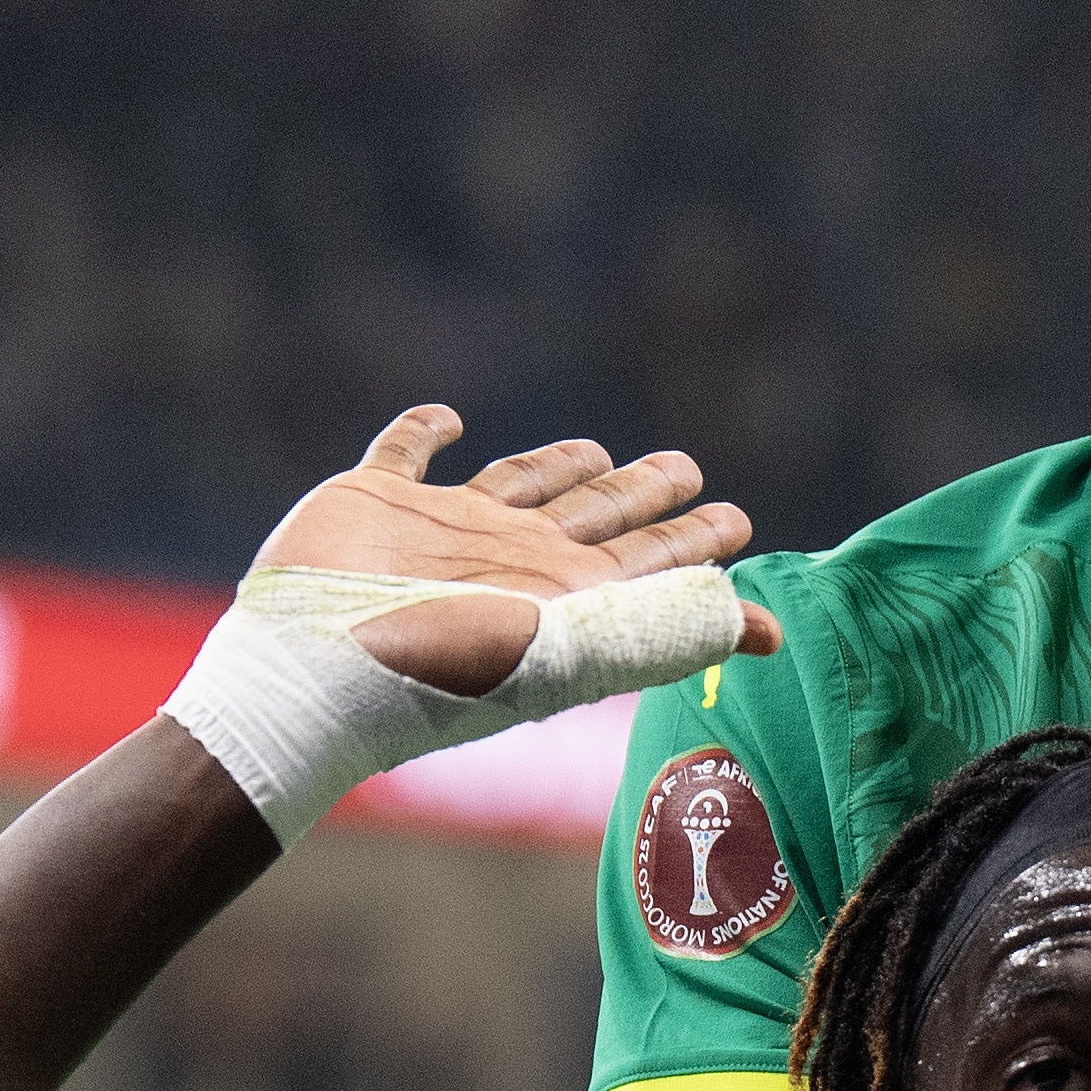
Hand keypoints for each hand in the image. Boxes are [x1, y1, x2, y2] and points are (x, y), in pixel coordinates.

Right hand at [251, 403, 779, 695]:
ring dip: (554, 465)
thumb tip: (774, 635)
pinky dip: (422, 431)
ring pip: (515, 483)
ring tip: (594, 450)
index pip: (651, 559)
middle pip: (594, 514)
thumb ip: (670, 633)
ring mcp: (442, 529)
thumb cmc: (442, 671)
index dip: (697, 542)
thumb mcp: (572, 654)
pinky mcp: (374, 500)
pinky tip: (446, 418)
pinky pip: (403, 451)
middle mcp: (512, 558)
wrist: (316, 672)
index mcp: (563, 592)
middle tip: (685, 466)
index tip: (740, 520)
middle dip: (642, 493)